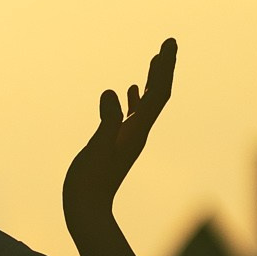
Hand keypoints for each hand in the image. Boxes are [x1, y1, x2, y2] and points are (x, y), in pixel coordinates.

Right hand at [63, 38, 176, 240]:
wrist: (87, 212)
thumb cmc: (89, 183)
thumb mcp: (97, 148)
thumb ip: (107, 120)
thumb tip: (112, 93)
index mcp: (137, 131)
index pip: (158, 93)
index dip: (164, 68)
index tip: (168, 45)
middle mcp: (138, 133)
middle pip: (159, 95)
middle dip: (164, 68)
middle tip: (169, 43)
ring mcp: (128, 138)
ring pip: (148, 103)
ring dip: (153, 80)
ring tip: (157, 59)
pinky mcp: (117, 144)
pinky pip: (132, 115)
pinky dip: (136, 99)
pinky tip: (130, 91)